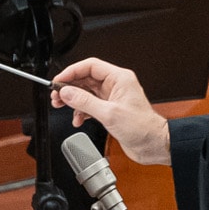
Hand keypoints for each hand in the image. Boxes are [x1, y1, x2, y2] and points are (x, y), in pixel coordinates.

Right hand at [50, 58, 168, 164]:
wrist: (152, 144)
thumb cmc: (142, 127)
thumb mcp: (109, 113)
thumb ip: (85, 102)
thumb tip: (67, 92)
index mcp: (120, 79)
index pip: (91, 66)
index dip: (72, 71)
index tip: (58, 80)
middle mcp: (116, 85)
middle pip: (86, 78)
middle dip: (69, 87)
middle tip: (56, 96)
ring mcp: (112, 97)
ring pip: (85, 92)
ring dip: (72, 100)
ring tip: (60, 106)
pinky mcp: (109, 109)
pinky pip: (89, 105)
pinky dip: (80, 111)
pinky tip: (77, 119)